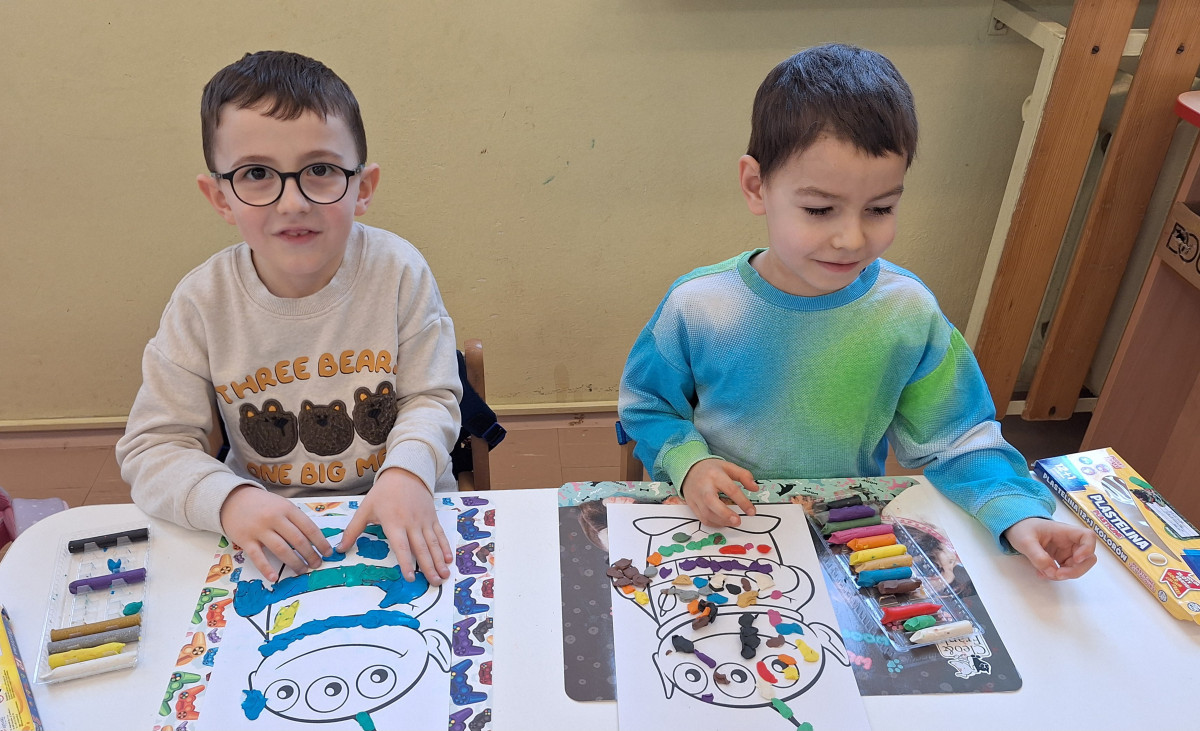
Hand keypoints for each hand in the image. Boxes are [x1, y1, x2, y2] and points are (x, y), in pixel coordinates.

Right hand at [219, 485, 332, 582]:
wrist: (232, 499)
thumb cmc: (262, 504)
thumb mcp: (282, 505)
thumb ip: (295, 519)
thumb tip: (315, 539)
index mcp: (287, 509)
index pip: (309, 528)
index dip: (321, 542)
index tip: (328, 552)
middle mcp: (274, 518)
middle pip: (297, 540)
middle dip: (310, 555)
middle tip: (317, 564)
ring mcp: (259, 529)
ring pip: (281, 550)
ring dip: (295, 562)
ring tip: (302, 570)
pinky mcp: (245, 540)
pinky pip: (257, 557)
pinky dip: (266, 569)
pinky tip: (274, 577)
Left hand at [337, 467, 452, 585]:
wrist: (405, 473)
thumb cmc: (383, 493)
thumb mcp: (365, 509)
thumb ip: (353, 530)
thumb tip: (339, 549)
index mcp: (394, 523)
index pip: (401, 546)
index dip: (406, 563)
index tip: (411, 578)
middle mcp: (411, 524)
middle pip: (421, 548)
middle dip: (429, 567)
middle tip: (434, 583)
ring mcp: (424, 521)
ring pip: (433, 544)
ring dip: (440, 560)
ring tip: (444, 576)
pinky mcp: (432, 518)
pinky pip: (439, 534)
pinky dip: (445, 547)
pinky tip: (449, 559)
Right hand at [679, 458, 758, 527]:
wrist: (689, 469)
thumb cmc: (711, 469)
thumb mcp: (728, 467)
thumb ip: (744, 476)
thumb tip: (755, 488)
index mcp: (715, 475)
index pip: (730, 489)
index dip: (743, 502)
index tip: (752, 511)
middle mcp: (703, 486)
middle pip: (712, 502)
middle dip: (725, 514)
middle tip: (738, 521)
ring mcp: (696, 497)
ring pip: (706, 513)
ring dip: (721, 521)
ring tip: (733, 522)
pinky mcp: (692, 505)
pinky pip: (702, 518)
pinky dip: (714, 523)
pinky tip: (723, 522)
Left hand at [1003, 517, 1096, 579]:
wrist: (1016, 530)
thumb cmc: (1022, 529)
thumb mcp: (1025, 541)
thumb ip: (1037, 556)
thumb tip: (1052, 572)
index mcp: (1064, 531)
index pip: (1088, 536)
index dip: (1088, 549)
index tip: (1076, 559)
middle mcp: (1070, 542)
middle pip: (1088, 557)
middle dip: (1076, 570)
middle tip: (1058, 575)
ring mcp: (1067, 552)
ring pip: (1078, 567)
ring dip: (1065, 575)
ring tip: (1044, 573)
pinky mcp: (1061, 560)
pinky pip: (1065, 571)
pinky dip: (1056, 576)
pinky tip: (1041, 573)